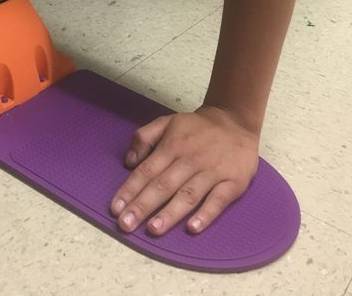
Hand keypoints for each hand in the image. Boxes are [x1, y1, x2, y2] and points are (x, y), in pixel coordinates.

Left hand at [110, 105, 259, 235]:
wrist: (236, 122)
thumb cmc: (196, 128)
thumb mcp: (167, 122)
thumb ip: (144, 137)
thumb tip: (128, 161)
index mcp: (172, 145)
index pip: (147, 170)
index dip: (130, 189)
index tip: (115, 208)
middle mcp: (190, 159)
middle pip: (163, 185)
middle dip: (143, 206)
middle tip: (126, 225)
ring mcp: (212, 171)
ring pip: (188, 195)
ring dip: (170, 213)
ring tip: (153, 229)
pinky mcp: (233, 182)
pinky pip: (218, 200)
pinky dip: (206, 214)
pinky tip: (192, 228)